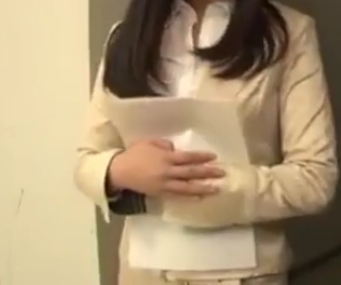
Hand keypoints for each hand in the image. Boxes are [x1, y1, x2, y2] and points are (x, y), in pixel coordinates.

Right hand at [107, 138, 224, 196]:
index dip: (201, 157)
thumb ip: (164, 144)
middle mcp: (167, 171)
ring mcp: (164, 184)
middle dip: (207, 173)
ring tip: (216, 189)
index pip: (187, 157)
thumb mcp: (149, 143)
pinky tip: (200, 197)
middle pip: (191, 172)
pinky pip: (177, 196)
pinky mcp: (160, 193)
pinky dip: (189, 197)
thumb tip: (175, 150)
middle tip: (222, 173)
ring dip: (203, 188)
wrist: (119, 171)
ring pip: (187, 187)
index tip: (213, 157)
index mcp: (165, 157)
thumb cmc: (133, 154)